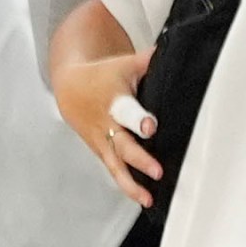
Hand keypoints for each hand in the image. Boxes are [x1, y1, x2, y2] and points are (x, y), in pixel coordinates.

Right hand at [55, 50, 160, 206]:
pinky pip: (114, 171)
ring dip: (132, 182)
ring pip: (116, 164)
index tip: (151, 128)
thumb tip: (177, 47)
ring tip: (149, 197)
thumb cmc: (105, 74)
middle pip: (122, 144)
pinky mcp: (101, 151)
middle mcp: (107, 124)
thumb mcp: (124, 64)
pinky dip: (128, 185)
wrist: (68, 87)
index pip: (126, 110)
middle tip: (157, 170)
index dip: (138, 119)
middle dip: (139, 158)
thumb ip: (150, 61)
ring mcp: (103, 140)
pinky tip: (145, 199)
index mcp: (114, 100)